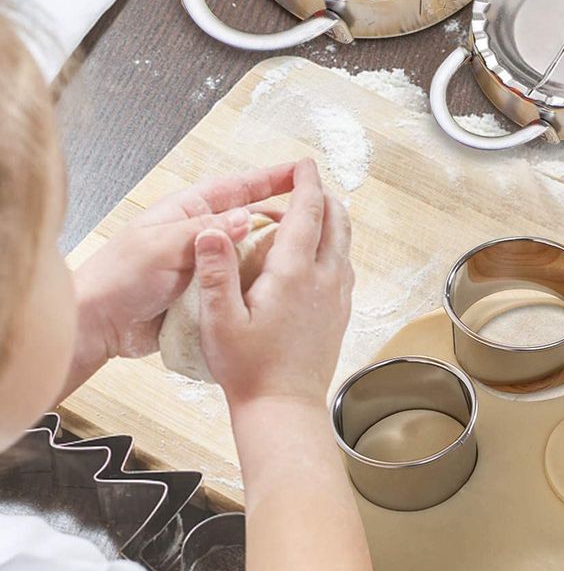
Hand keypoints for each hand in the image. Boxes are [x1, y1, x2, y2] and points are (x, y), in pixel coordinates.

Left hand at [70, 164, 299, 381]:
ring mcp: (204, 265)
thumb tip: (246, 217)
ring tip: (304, 257)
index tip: (302, 172)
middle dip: (282, 218)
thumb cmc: (117, 278)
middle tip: (314, 220)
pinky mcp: (207, 293)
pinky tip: (280, 289)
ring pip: (249, 254)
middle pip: (250, 219)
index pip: (238, 188)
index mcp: (187, 212)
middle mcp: (200, 234)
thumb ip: (204, 233)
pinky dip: (259, 285)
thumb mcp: (161, 247)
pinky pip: (240, 284)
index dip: (271, 178)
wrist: (97, 325)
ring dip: (273, 255)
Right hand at [194, 159, 352, 410]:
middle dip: (323, 196)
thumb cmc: (248, 368)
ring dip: (331, 220)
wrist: (284, 407)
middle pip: (336, 221)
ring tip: (312, 212)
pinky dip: (334, 247)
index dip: (306, 183)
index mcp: (294, 273)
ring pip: (344, 243)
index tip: (304, 164)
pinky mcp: (341, 312)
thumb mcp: (219, 320)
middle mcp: (325, 278)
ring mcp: (338, 295)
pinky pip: (344, 266)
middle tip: (306, 183)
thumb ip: (215, 271)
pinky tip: (318, 255)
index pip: (307, 212)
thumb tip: (211, 229)